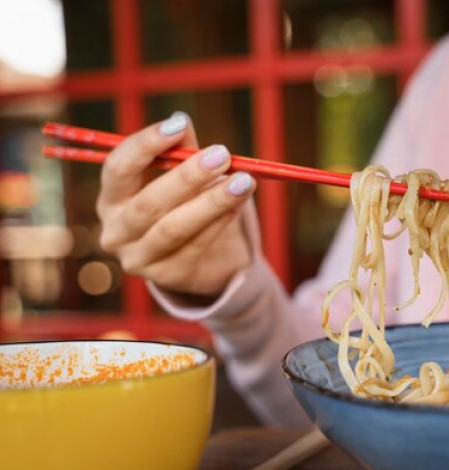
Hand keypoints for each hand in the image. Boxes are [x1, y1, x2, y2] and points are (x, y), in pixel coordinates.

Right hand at [97, 111, 256, 297]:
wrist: (196, 258)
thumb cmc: (182, 204)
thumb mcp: (177, 175)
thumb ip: (178, 150)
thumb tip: (181, 120)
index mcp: (111, 198)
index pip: (118, 168)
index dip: (146, 145)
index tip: (179, 126)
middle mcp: (116, 231)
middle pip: (149, 202)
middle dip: (187, 176)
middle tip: (223, 154)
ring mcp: (140, 258)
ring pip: (175, 228)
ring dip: (213, 202)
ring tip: (244, 180)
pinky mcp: (169, 276)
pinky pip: (198, 245)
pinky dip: (222, 220)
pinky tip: (240, 201)